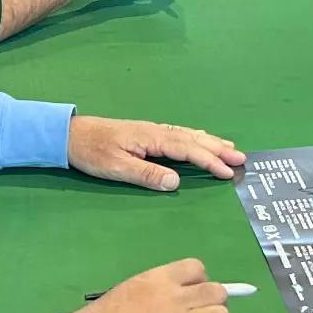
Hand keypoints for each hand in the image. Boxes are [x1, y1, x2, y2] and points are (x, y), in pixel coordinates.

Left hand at [67, 114, 243, 190]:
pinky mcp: (147, 133)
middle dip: (218, 149)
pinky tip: (200, 141)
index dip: (209, 161)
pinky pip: (180, 134)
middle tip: (241, 158)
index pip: (188, 150)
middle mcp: (157, 131)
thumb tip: (176, 182)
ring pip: (188, 135)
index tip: (228, 172)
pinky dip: (196, 138)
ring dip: (210, 142)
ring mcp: (153, 131)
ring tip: (230, 148)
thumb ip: (147, 174)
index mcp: (152, 138)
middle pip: (194, 139)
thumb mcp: (116, 167)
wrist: (70, 134)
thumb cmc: (92, 152)